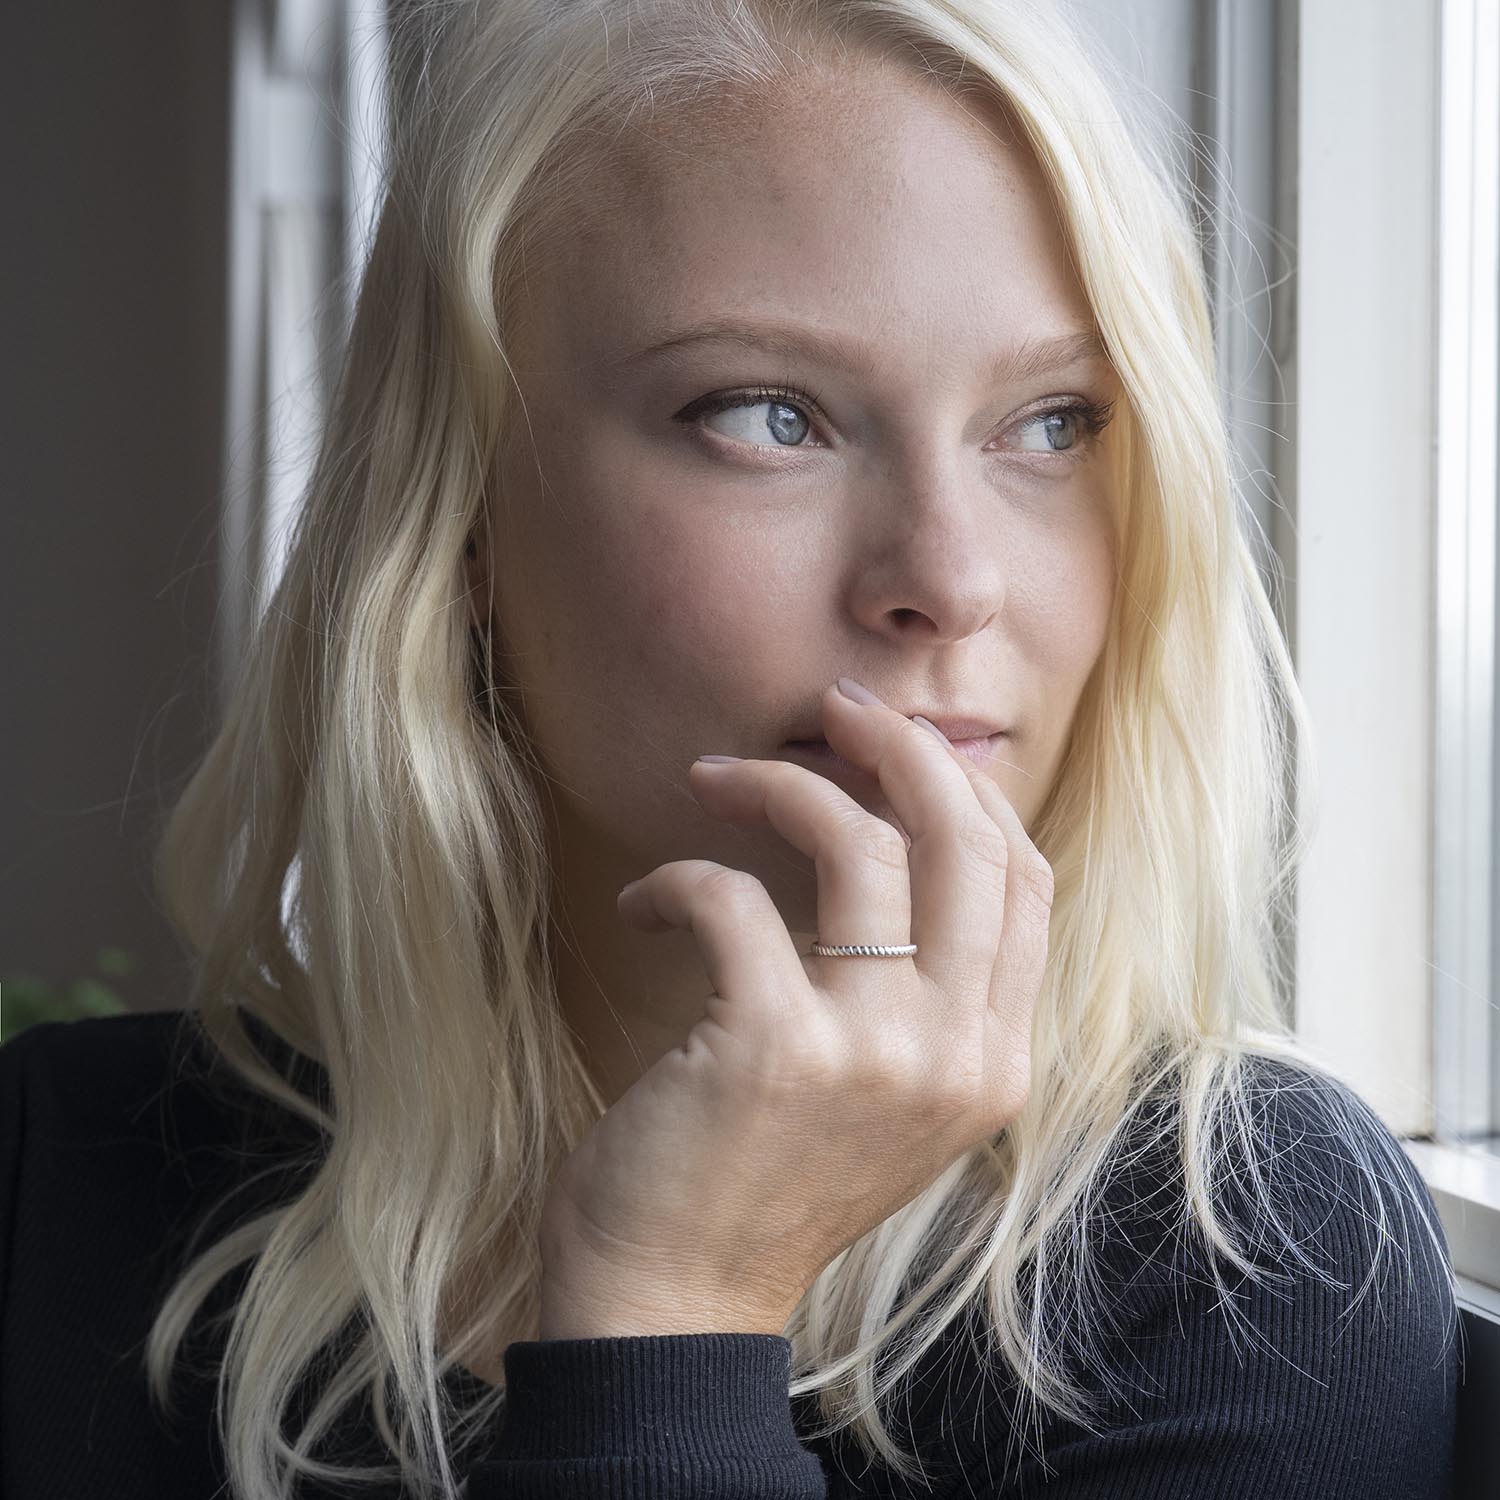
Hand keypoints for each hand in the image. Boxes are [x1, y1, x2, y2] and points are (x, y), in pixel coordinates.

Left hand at [536, 678, 1052, 1336]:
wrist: (676, 1300)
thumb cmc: (764, 1179)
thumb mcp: (884, 1094)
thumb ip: (919, 991)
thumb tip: (900, 843)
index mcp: (994, 1061)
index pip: (1024, 881)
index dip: (967, 791)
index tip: (900, 746)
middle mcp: (956, 1055)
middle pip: (966, 840)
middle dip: (900, 746)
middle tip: (832, 707)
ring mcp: (875, 1054)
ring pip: (862, 844)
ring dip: (777, 786)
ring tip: (711, 779)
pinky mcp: (774, 1047)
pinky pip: (732, 897)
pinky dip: (676, 877)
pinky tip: (642, 901)